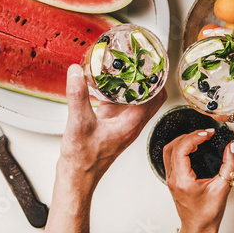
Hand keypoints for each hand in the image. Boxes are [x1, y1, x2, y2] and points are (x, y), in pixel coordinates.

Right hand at [58, 63, 166, 180]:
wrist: (77, 178)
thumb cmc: (83, 160)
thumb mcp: (78, 124)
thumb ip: (78, 96)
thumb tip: (77, 72)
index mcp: (131, 123)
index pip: (156, 95)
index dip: (156, 75)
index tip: (150, 58)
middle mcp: (131, 123)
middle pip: (149, 94)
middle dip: (146, 74)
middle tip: (138, 56)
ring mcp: (122, 123)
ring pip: (135, 97)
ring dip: (132, 81)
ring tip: (123, 62)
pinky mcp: (111, 124)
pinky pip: (120, 102)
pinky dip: (117, 89)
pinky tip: (104, 80)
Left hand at [163, 129, 233, 232]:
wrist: (199, 227)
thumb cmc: (207, 214)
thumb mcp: (223, 188)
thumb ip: (229, 166)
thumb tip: (231, 148)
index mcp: (182, 180)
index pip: (181, 149)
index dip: (195, 137)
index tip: (207, 134)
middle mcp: (173, 178)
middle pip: (172, 146)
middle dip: (190, 136)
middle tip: (205, 133)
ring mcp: (170, 179)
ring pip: (168, 151)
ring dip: (183, 140)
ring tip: (199, 137)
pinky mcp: (172, 179)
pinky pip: (171, 157)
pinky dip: (180, 148)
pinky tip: (192, 147)